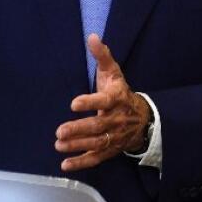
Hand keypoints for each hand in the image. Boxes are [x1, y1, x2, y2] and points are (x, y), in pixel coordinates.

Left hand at [55, 34, 151, 171]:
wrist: (143, 118)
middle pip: (97, 126)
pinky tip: (65, 164)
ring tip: (59, 144)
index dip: (90, 102)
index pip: (104, 101)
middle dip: (78, 129)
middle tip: (59, 131)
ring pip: (96, 143)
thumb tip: (92, 36)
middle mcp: (116, 119)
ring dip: (77, 145)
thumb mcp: (114, 72)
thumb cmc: (121, 92)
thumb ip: (102, 56)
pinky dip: (81, 163)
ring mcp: (113, 136)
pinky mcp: (110, 149)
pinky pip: (96, 158)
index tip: (74, 103)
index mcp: (116, 98)